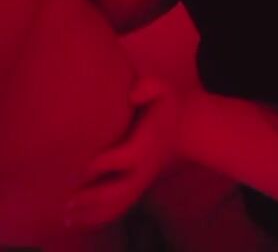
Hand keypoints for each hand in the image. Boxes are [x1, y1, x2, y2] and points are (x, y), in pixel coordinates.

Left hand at [65, 78, 182, 228]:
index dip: (102, 163)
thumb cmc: (166, 103)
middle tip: (66, 200)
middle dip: (91, 197)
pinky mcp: (136, 187)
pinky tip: (79, 219)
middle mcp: (142, 169)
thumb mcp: (163, 87)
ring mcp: (140, 181)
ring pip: (116, 205)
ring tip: (66, 216)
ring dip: (92, 212)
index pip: (123, 158)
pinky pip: (118, 207)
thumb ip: (149, 86)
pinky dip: (99, 216)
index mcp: (145, 145)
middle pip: (117, 190)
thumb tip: (132, 95)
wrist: (184, 127)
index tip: (79, 166)